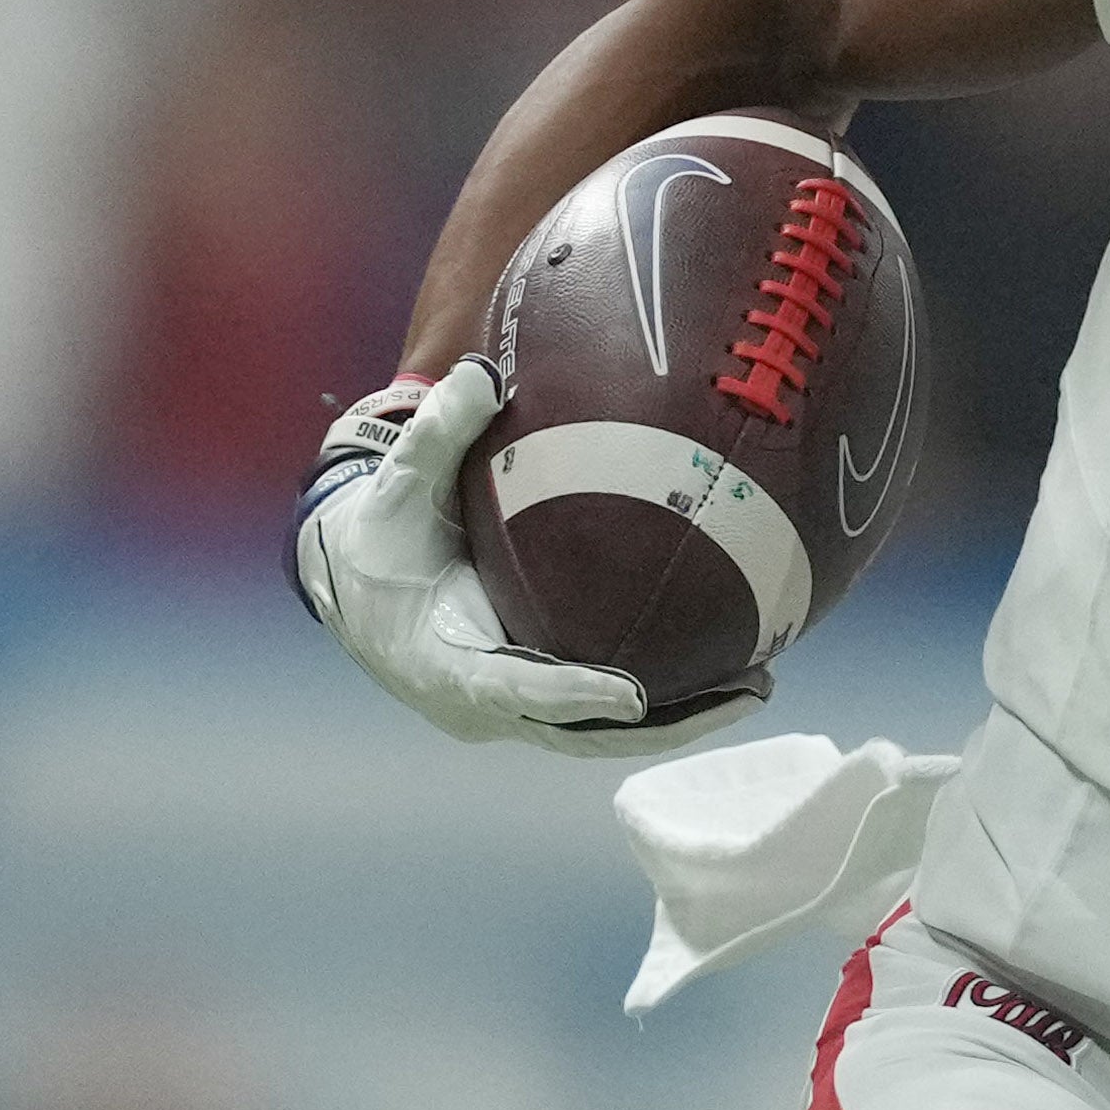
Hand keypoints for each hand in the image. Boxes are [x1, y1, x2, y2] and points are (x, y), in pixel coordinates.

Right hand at [289, 362, 711, 749]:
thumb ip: (437, 434)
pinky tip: (722, 675)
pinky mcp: (533, 702)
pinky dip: (658, 704)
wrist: (353, 584)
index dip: (571, 694)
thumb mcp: (398, 484)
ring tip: (755, 687)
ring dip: (677, 720)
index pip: (512, 688)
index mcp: (440, 661)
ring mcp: (508, 711)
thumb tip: (481, 374)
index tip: (631, 693)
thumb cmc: (378, 533)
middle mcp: (478, 703)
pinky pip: (599, 715)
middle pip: (579, 733)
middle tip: (742, 693)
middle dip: (662, 725)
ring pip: (599, 735)